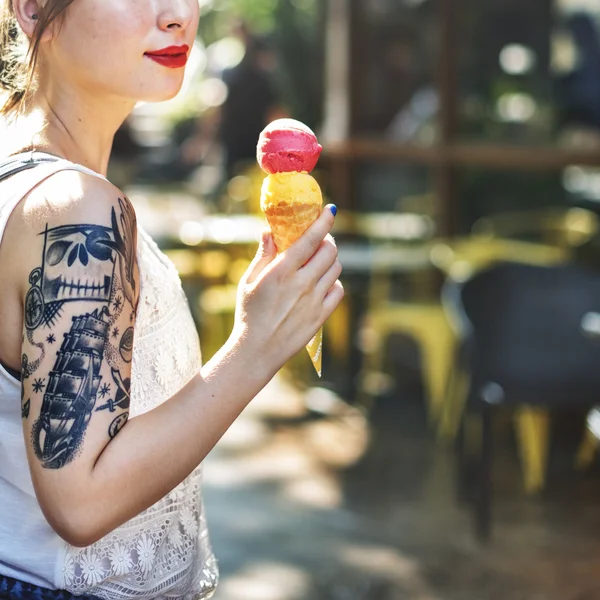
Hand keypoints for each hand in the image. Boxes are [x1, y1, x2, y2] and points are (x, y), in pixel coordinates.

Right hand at [234, 205, 343, 368]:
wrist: (256, 351)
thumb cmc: (248, 314)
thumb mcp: (249, 281)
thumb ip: (264, 255)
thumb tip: (270, 231)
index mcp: (282, 272)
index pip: (310, 239)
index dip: (324, 221)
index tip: (331, 210)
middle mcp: (302, 283)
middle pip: (330, 251)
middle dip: (327, 241)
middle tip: (319, 241)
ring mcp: (314, 301)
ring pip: (336, 269)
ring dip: (330, 260)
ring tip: (318, 263)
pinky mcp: (321, 316)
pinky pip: (338, 291)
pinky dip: (333, 283)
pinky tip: (321, 284)